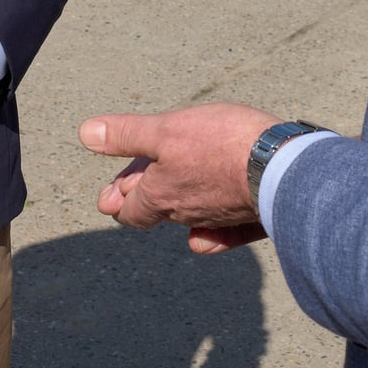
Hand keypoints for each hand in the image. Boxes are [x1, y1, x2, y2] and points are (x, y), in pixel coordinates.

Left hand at [79, 104, 278, 250]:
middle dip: (140, 203)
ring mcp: (219, 219)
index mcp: (161, 195)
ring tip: (167, 197)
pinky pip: (224, 233)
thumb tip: (85, 134)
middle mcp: (187, 214)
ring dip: (176, 208)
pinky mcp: (250, 220)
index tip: (107, 198)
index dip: (117, 201)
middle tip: (125, 199)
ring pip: (189, 218)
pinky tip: (205, 237)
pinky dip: (212, 232)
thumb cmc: (221, 145)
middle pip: (157, 213)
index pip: (129, 208)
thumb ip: (127, 135)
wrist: (282, 168)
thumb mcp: (166, 131)